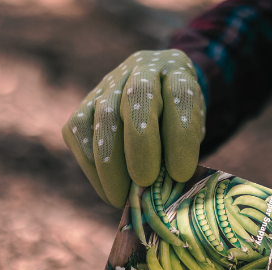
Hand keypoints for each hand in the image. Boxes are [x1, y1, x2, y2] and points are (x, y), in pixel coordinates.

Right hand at [63, 50, 204, 207]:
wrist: (159, 96)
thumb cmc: (179, 122)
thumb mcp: (192, 132)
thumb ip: (180, 153)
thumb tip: (161, 193)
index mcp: (177, 71)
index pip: (180, 95)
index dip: (180, 135)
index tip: (181, 173)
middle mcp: (141, 69)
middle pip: (137, 99)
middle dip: (140, 145)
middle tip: (145, 182)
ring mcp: (109, 83)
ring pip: (103, 117)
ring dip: (111, 164)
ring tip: (122, 198)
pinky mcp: (84, 104)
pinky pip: (79, 132)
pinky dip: (92, 166)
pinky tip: (107, 189)